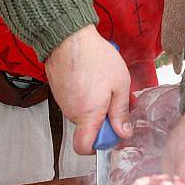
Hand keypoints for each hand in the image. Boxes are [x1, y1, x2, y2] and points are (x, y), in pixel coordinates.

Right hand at [45, 25, 132, 154]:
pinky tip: (94, 76)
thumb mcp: (120, 84)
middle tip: (117, 98)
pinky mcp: (60, 90)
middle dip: (104, 118)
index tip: (112, 134)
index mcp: (87, 115)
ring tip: (106, 82)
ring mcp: (63, 101)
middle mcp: (71, 112)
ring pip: (83, 112)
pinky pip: (76, 100)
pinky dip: (86, 94)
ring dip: (96, 103)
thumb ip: (121, 112)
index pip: (84, 147)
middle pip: (88, 128)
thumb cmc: (95, 58)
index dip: (98, 147)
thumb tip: (124, 133)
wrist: (68, 37)